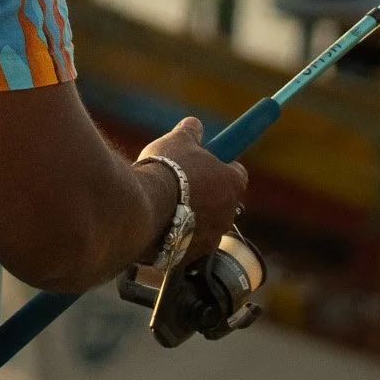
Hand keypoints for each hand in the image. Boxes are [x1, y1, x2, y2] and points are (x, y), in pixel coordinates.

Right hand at [139, 117, 248, 256]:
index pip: (236, 172)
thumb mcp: (178, 139)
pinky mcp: (193, 254)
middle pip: (222, 199)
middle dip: (206, 191)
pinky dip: (178, 231)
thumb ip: (191, 131)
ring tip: (165, 201)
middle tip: (181, 180)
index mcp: (232, 183)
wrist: (143, 207)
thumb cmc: (165, 170)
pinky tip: (159, 220)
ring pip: (206, 222)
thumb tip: (195, 125)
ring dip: (192, 213)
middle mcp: (229, 213)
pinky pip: (189, 240)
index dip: (221, 164)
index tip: (206, 160)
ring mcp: (212, 236)